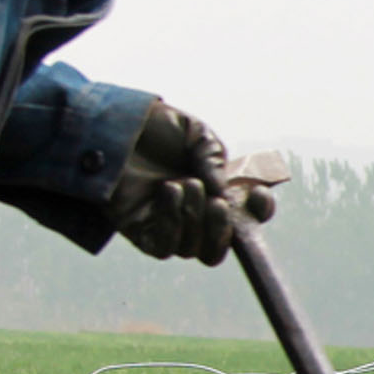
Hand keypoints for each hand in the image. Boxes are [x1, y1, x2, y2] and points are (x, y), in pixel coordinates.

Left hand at [108, 100, 272, 263]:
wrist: (114, 124)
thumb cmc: (157, 128)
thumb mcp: (195, 134)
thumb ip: (213, 158)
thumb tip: (222, 192)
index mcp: (216, 192)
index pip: (248, 217)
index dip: (260, 212)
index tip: (257, 194)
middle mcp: (194, 215)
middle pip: (218, 248)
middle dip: (222, 228)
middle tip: (215, 202)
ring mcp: (168, 226)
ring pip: (192, 250)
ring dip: (192, 218)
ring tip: (179, 182)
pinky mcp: (140, 231)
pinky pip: (163, 248)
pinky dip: (170, 225)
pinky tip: (166, 192)